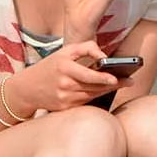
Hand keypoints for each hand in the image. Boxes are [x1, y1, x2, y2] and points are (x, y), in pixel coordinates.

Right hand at [5, 41, 127, 113]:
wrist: (27, 89)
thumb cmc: (50, 67)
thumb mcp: (65, 51)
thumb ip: (86, 48)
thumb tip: (105, 56)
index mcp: (64, 68)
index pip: (89, 75)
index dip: (104, 78)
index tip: (117, 78)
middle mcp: (65, 85)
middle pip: (95, 87)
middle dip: (115, 85)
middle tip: (130, 81)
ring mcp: (65, 99)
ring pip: (93, 95)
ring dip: (108, 90)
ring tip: (122, 84)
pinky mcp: (65, 108)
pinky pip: (86, 102)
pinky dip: (96, 96)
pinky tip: (105, 90)